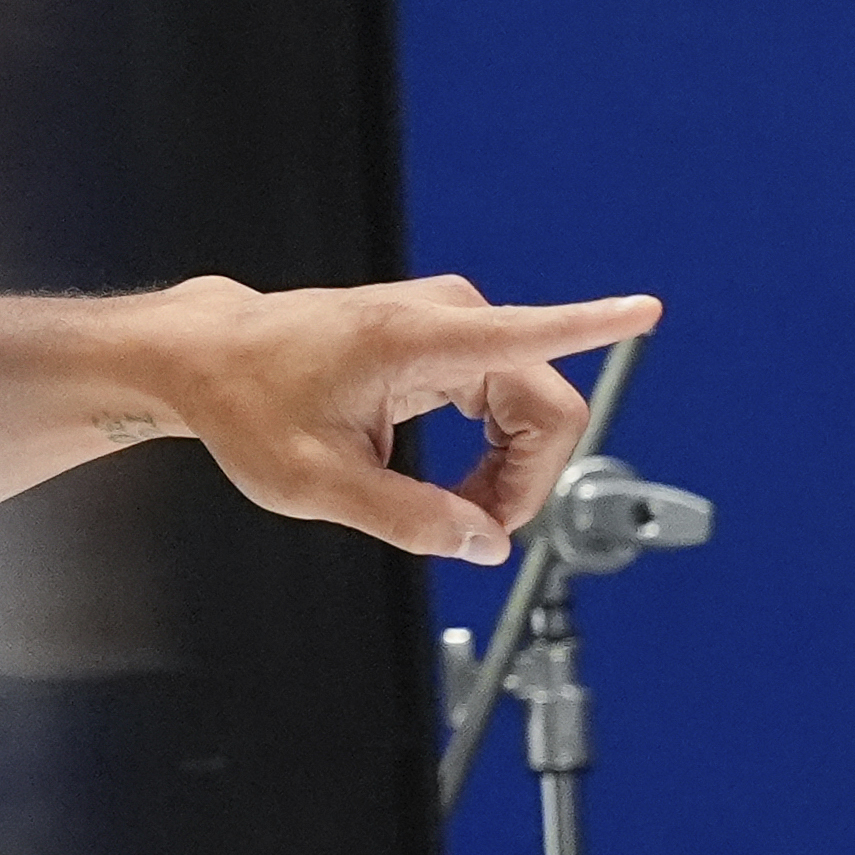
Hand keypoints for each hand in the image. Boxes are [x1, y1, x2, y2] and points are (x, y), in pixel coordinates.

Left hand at [144, 273, 663, 563]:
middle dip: (525, 481)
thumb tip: (485, 545)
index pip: (530, 332)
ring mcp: (450, 324)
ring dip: (505, 472)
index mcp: (418, 340)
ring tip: (445, 511)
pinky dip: (488, 453)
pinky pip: (503, 404)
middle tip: (471, 532)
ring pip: (529, 412)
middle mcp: (446, 318)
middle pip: (546, 409)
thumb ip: (407, 519)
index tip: (646, 309)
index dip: (597, 325)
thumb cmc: (247, 403)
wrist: (209, 358)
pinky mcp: (446, 340)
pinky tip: (445, 482)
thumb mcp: (315, 485)